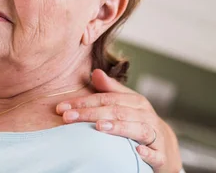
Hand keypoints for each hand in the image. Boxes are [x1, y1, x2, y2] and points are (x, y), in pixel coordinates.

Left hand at [56, 69, 181, 171]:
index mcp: (135, 101)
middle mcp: (145, 116)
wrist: (166, 145)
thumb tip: (95, 72)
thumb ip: (110, 89)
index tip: (62, 107)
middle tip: (68, 117)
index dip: (83, 102)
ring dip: (118, 127)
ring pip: (137, 129)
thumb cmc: (139, 120)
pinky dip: (147, 153)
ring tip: (100, 126)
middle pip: (116, 112)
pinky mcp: (161, 155)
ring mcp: (155, 135)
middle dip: (90, 114)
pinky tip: (137, 151)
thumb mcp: (126, 103)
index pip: (105, 99)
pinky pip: (155, 154)